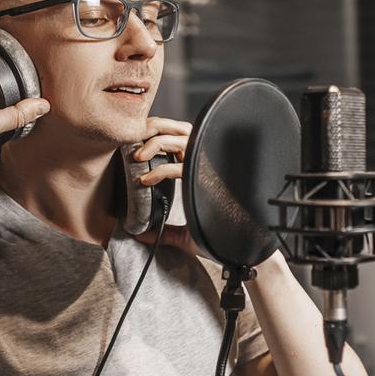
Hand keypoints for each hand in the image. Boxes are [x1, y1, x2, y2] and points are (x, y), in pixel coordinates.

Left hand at [130, 117, 210, 260]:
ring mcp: (208, 168)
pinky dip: (158, 171)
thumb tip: (140, 235)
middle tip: (134, 142)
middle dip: (155, 129)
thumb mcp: (186, 234)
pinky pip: (178, 167)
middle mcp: (207, 162)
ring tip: (137, 157)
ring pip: (180, 139)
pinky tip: (145, 180)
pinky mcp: (206, 180)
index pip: (181, 136)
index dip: (159, 134)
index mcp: (203, 167)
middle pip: (180, 128)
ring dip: (154, 143)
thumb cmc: (220, 237)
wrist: (240, 247)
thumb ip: (164, 231)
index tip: (139, 147)